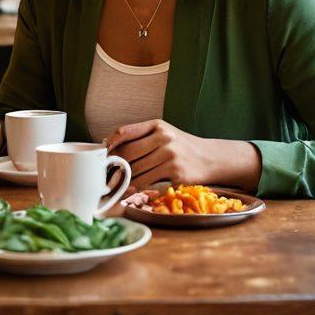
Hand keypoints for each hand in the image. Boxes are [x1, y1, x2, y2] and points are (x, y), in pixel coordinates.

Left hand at [104, 119, 225, 188]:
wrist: (210, 158)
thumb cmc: (181, 146)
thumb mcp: (164, 133)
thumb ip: (141, 137)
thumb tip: (112, 147)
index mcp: (157, 126)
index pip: (125, 131)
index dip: (111, 143)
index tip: (103, 152)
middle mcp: (164, 138)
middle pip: (128, 153)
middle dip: (116, 164)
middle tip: (108, 171)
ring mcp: (170, 155)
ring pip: (137, 169)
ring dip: (125, 178)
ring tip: (117, 182)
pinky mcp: (175, 172)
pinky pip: (147, 181)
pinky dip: (136, 186)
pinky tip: (131, 189)